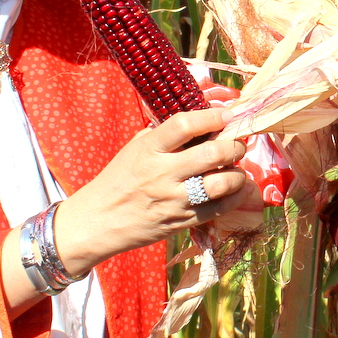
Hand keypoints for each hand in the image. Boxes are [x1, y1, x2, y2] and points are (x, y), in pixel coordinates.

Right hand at [54, 107, 249, 274]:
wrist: (99, 221)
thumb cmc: (119, 178)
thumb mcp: (135, 148)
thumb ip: (164, 134)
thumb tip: (202, 117)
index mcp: (149, 149)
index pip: (185, 125)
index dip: (212, 117)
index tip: (226, 115)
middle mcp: (162, 173)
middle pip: (212, 154)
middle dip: (234, 146)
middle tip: (237, 144)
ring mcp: (173, 199)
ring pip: (221, 183)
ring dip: (238, 174)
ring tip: (236, 169)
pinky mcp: (182, 221)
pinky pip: (219, 209)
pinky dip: (235, 197)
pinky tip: (237, 189)